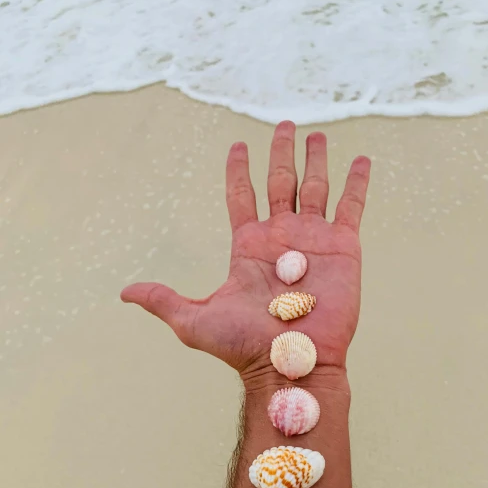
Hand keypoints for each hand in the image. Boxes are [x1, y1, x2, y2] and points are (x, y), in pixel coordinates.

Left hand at [121, 121, 370, 387]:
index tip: (238, 146)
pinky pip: (351, 207)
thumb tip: (126, 292)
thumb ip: (164, 299)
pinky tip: (361, 161)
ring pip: (315, 188)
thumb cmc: (244, 345)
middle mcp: (281, 237)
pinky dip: (356, 183)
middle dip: (281, 153)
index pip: (241, 196)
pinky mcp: (343, 248)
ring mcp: (313, 241)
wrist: (291, 362)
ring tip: (317, 134)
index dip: (239, 170)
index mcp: (248, 246)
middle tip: (283, 125)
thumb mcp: (194, 320)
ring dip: (316, 160)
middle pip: (280, 182)